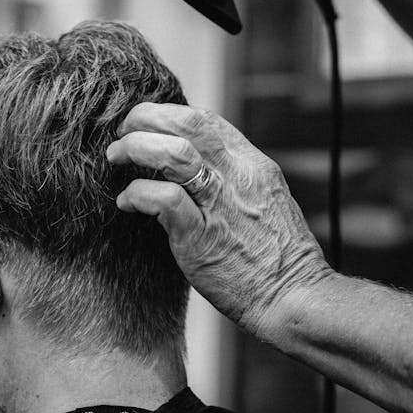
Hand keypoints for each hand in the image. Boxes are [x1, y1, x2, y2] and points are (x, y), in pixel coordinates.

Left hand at [106, 102, 330, 335]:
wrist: (294, 298)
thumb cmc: (277, 257)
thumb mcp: (263, 201)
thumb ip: (232, 178)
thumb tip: (194, 164)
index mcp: (253, 165)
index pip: (206, 120)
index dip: (168, 114)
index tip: (146, 125)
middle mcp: (237, 177)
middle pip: (187, 124)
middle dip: (146, 119)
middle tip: (124, 135)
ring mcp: (220, 204)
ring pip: (173, 153)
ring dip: (136, 148)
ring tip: (117, 157)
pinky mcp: (201, 236)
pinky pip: (162, 199)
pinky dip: (137, 194)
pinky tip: (127, 203)